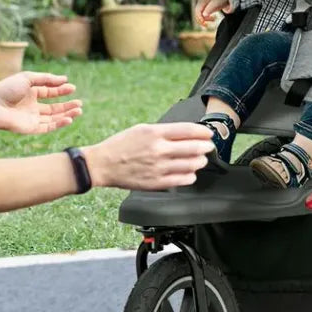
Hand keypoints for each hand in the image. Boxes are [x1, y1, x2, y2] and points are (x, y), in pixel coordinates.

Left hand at [0, 72, 82, 135]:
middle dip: (67, 105)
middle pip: (54, 107)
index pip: (50, 92)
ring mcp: (31, 118)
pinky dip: (59, 124)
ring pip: (53, 118)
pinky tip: (69, 119)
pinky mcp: (30, 128)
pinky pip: (47, 127)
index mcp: (30, 93)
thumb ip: (47, 79)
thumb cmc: (6, 89)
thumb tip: (64, 79)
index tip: (72, 88)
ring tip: (79, 110)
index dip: (61, 90)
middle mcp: (32, 106)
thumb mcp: (28, 78)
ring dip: (66, 114)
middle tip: (80, 103)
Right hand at [84, 122, 215, 189]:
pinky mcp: (156, 183)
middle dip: (206, 147)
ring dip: (200, 161)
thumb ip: (164, 131)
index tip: (208, 134)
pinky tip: (191, 173)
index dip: (203, 132)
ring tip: (201, 160)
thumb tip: (186, 133)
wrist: (102, 164)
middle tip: (209, 147)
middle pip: (193, 148)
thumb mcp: (142, 129)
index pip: (188, 130)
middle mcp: (159, 150)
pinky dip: (190, 176)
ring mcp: (158, 167)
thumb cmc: (121, 144)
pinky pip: (181, 180)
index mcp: (155, 133)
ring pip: (190, 165)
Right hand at [195, 0, 231, 26]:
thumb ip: (210, 9)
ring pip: (199, 14)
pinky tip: (212, 18)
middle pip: (197, 13)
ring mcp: (203, 4)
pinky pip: (203, 13)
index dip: (200, 18)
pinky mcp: (206, 6)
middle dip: (201, 20)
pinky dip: (206, 17)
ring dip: (204, 19)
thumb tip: (203, 15)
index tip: (205, 23)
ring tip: (213, 19)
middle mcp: (201, 2)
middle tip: (208, 24)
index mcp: (202, 0)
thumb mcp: (216, 3)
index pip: (197, 11)